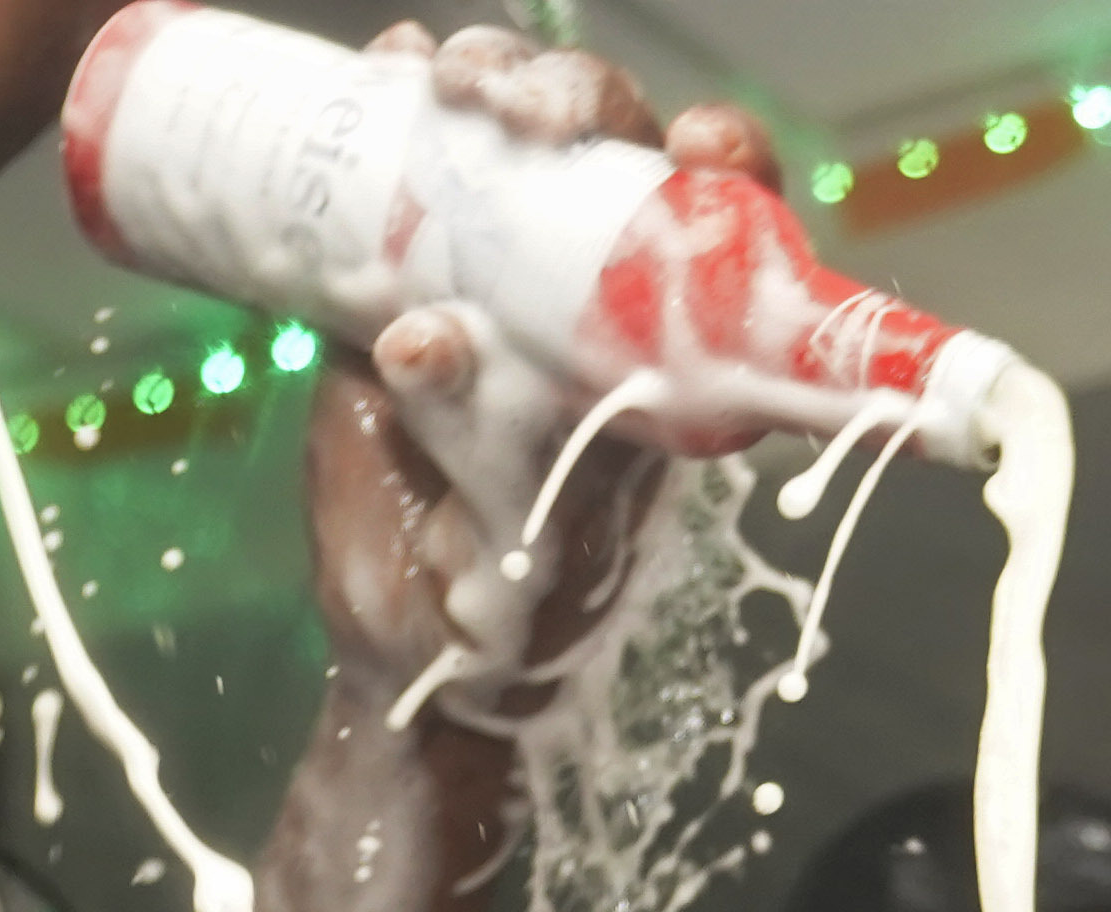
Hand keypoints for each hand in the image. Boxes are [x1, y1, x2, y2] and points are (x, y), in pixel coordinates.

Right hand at [337, 22, 782, 674]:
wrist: (421, 644)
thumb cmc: (508, 619)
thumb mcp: (512, 564)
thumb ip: (482, 469)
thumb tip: (420, 340)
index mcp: (658, 352)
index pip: (719, 229)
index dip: (723, 167)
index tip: (695, 145)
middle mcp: (588, 287)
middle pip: (613, 142)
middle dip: (576, 98)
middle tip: (527, 115)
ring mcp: (494, 266)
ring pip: (518, 128)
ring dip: (493, 77)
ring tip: (444, 80)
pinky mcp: (405, 267)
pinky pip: (411, 156)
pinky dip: (398, 95)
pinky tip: (387, 67)